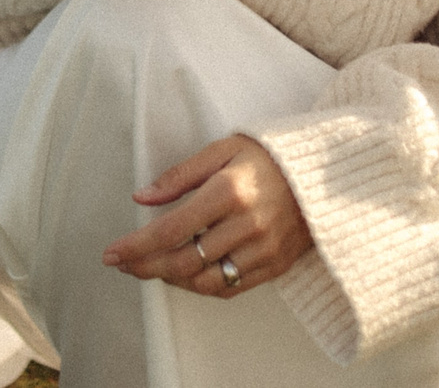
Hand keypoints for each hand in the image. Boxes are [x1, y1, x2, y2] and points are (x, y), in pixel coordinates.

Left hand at [101, 134, 313, 297]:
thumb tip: (142, 197)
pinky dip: (203, 286)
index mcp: (230, 191)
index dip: (136, 246)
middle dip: (146, 267)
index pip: (171, 229)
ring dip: (172, 280)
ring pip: (205, 281)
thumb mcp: (224, 149)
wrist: (327, 171)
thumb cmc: (270, 155)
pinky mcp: (276, 265)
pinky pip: (231, 288)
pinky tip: (186, 275)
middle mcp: (247, 224)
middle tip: (125, 265)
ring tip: (152, 268)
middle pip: (184, 261)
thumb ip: (180, 175)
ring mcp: (264, 249)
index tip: (111, 254)